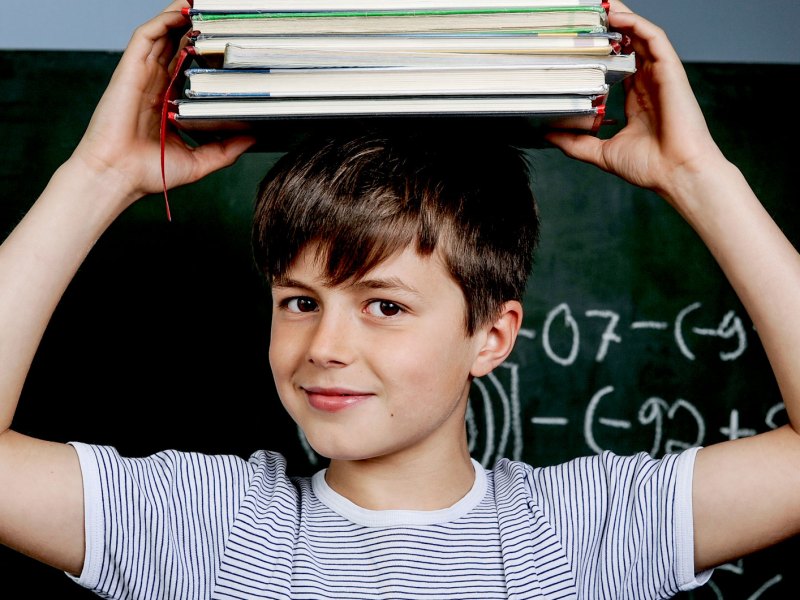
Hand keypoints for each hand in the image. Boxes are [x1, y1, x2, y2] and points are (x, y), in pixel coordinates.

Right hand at [70, 0, 254, 206]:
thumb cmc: (150, 172)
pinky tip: (181, 12)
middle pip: (177, 45)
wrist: (118, 176)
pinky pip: (146, 36)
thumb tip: (254, 138)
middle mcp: (155, 85)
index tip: (227, 44)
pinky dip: (163, 20)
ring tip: (201, 4)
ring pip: (162, 34)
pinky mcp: (129, 70)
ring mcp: (142, 75)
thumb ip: (227, 149)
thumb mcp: (200, 161)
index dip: (205, 52)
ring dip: (181, 17)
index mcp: (168, 102)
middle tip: (217, 16)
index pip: (189, 68)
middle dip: (195, 28)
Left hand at [545, 1, 724, 198]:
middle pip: (629, 45)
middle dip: (609, 28)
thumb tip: (549, 136)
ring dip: (621, 17)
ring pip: (640, 35)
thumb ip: (576, 143)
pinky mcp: (670, 70)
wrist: (677, 174)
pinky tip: (617, 15)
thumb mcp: (602, 153)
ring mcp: (660, 76)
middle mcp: (648, 84)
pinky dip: (636, 23)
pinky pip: (654, 37)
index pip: (617, 66)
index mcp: (636, 100)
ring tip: (600, 5)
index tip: (578, 43)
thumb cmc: (650, 167)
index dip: (601, 52)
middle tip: (587, 15)